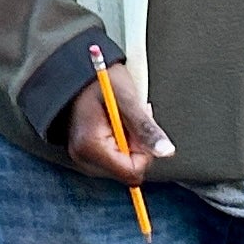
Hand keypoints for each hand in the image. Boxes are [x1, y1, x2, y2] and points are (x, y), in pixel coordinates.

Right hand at [59, 55, 167, 182]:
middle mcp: (82, 157)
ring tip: (120, 119)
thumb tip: (166, 152)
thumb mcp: (127, 100)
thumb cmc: (101, 80)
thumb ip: (146, 129)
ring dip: (128, 145)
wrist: (77, 72)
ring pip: (121, 166)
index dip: (144, 151)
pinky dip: (119, 144)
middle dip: (135, 147)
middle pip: (126, 171)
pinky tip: (114, 125)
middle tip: (128, 119)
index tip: (138, 126)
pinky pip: (112, 160)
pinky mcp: (84, 155)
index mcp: (91, 147)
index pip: (132, 172)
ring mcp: (81, 158)